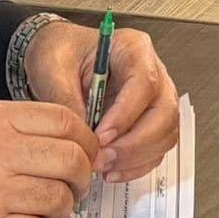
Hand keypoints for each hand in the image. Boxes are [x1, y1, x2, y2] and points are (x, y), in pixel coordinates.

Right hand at [0, 99, 95, 217]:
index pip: (66, 121)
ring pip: (60, 199)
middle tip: (74, 187)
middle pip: (71, 159)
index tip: (87, 154)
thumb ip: (16, 129)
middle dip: (81, 178)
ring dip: (61, 209)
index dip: (86, 140)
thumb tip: (68, 139)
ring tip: (45, 210)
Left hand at [21, 19, 180, 183]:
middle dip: (135, 143)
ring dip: (137, 157)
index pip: (144, 82)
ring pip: (165, 133)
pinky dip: (137, 165)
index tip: (100, 136)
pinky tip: (111, 170)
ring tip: (103, 166)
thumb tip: (82, 134)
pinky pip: (156, 148)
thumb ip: (65, 99)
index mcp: (132, 48)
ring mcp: (155, 98)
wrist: (59, 59)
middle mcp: (152, 72)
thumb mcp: (53, 67)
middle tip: (102, 158)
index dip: (126, 114)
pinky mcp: (150, 121)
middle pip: (164, 111)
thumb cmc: (60, 54)